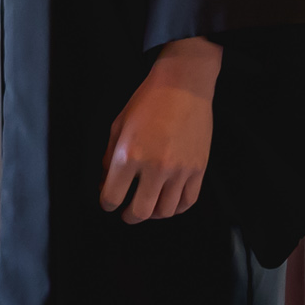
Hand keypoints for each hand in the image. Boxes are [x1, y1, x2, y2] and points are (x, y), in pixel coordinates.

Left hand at [99, 38, 219, 222]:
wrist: (183, 87)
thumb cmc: (148, 101)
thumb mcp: (118, 125)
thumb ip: (110, 157)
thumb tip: (106, 180)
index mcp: (129, 155)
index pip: (112, 197)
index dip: (107, 204)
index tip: (108, 203)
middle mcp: (155, 167)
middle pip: (140, 212)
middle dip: (129, 216)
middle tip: (127, 213)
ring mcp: (179, 170)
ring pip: (166, 211)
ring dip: (153, 214)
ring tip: (148, 208)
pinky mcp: (198, 169)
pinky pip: (188, 201)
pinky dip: (176, 208)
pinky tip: (168, 202)